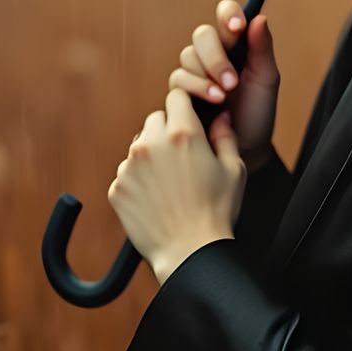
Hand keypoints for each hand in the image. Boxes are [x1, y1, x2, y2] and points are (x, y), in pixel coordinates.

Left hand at [107, 88, 245, 283]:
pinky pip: (127, 173)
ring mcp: (129, 167)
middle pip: (155, 119)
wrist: (189, 253)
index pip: (177, 96)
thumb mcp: (234, 169)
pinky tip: (157, 199)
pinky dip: (139, 180)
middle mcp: (151, 144)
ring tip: (171, 183)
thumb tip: (220, 116)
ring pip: (139, 146)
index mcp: (183, 133)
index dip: (186, 106)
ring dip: (151, 155)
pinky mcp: (116, 188)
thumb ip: (226, 135)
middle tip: (183, 156)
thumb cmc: (217, 212)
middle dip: (167, 130)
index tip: (191, 119)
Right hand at [170, 0, 280, 171]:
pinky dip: (195, 89)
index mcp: (236, 44)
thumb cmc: (258, 111)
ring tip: (224, 97)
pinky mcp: (180, 92)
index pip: (226, 14)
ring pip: (187, 57)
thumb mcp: (266, 80)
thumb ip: (262, 49)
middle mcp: (212, 53)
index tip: (237, 26)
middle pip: (202, 36)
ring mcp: (195, 72)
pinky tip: (213, 104)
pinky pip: (178, 80)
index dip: (228, 14)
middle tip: (232, 81)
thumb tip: (259, 18)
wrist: (246, 147)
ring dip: (206, 76)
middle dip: (216, 56)